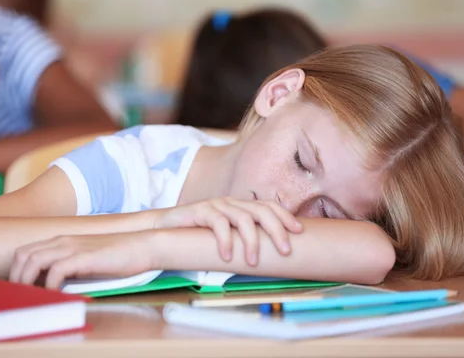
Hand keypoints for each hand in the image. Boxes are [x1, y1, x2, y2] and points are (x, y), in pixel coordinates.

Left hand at [9, 232, 155, 288]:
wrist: (143, 246)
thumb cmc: (118, 255)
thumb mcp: (87, 257)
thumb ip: (69, 265)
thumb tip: (52, 282)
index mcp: (62, 240)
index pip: (26, 251)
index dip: (17, 270)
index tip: (20, 288)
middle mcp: (63, 241)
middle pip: (23, 255)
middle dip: (16, 277)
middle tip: (21, 295)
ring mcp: (72, 247)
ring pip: (33, 261)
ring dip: (27, 281)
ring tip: (32, 296)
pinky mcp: (83, 257)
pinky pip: (55, 271)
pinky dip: (49, 285)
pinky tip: (54, 294)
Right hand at [153, 197, 302, 265]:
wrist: (164, 227)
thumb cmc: (197, 234)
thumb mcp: (224, 235)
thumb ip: (242, 238)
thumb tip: (268, 255)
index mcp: (240, 206)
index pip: (268, 206)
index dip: (285, 217)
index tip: (299, 231)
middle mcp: (231, 203)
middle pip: (262, 211)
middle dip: (277, 230)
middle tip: (285, 250)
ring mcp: (216, 205)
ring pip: (243, 218)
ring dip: (251, 241)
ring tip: (253, 261)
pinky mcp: (200, 211)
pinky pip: (218, 224)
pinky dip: (225, 241)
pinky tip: (227, 256)